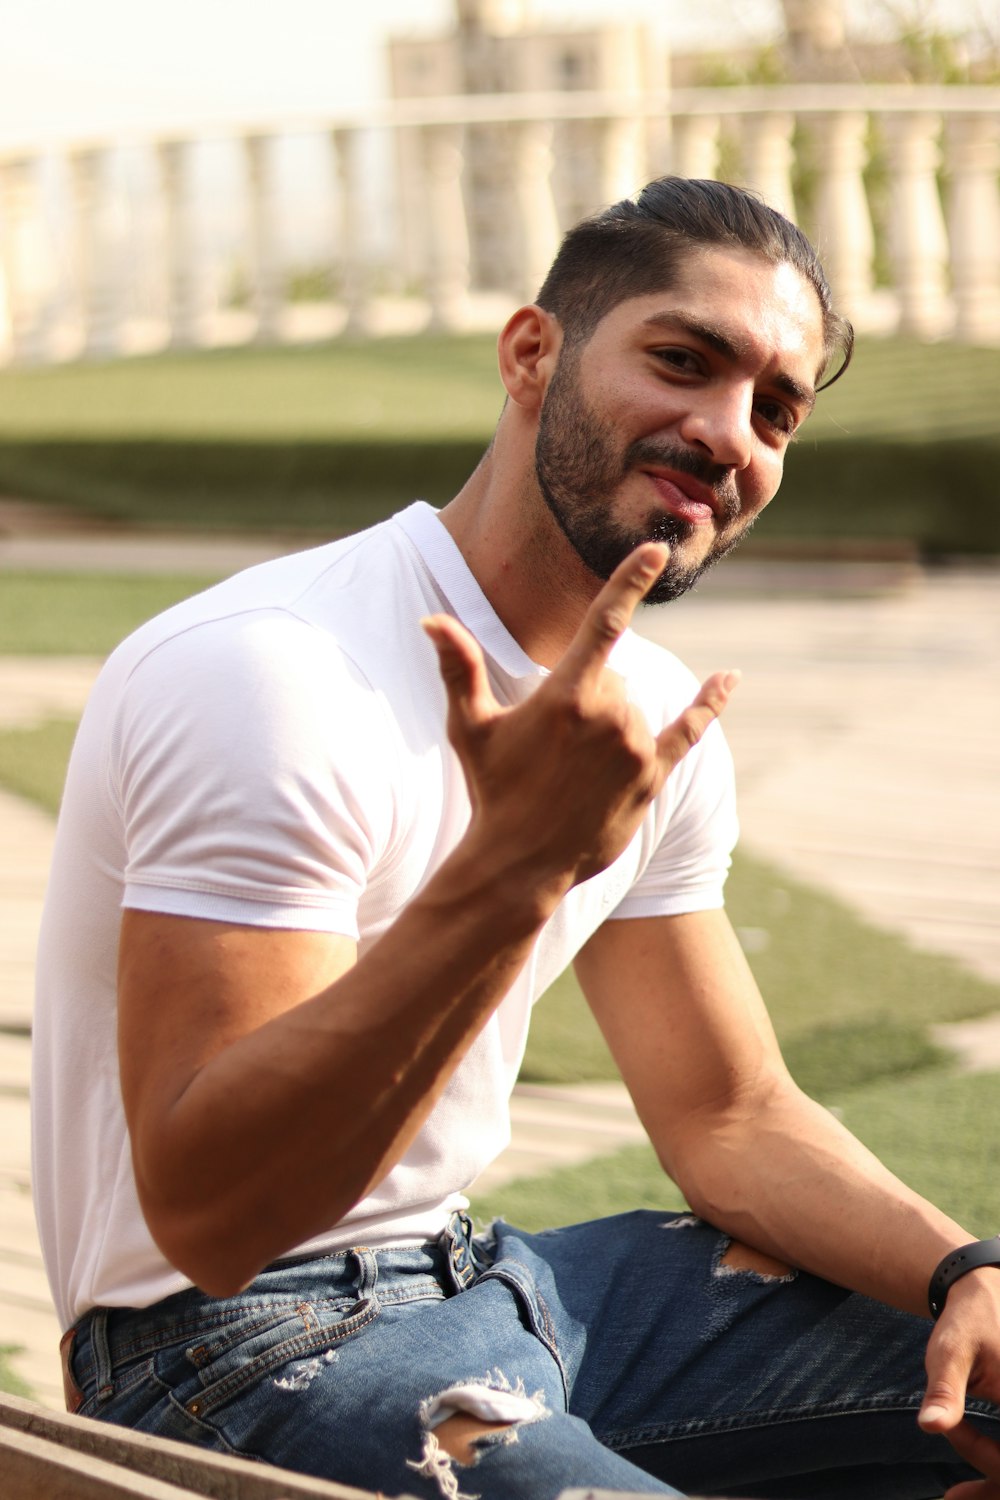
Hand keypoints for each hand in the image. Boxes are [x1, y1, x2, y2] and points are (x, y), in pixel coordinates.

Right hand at [422, 542, 738, 897]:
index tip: (656, 548)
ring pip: (634, 704)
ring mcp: (635, 746)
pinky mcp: (653, 776)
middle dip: (585, 694)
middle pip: (612, 675)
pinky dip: (709, 703)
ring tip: (573, 765)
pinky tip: (729, 677)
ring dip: (610, 720)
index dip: (631, 580)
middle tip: (551, 745)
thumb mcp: (470, 728)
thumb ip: (458, 668)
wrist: (521, 863)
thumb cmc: (491, 791)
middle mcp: (608, 715)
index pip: (605, 623)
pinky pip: (688, 729)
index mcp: (565, 694)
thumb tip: (432, 620)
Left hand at [920, 1271, 999, 1497]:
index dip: (985, 1456)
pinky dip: (996, 1474)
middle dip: (992, 1482)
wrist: (985, 1294)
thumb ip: (945, 1391)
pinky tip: (964, 1493)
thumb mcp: (950, 1352)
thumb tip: (929, 1426)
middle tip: (952, 1492)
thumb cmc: (967, 1321)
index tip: (952, 1427)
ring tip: (955, 1497)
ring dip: (994, 1485)